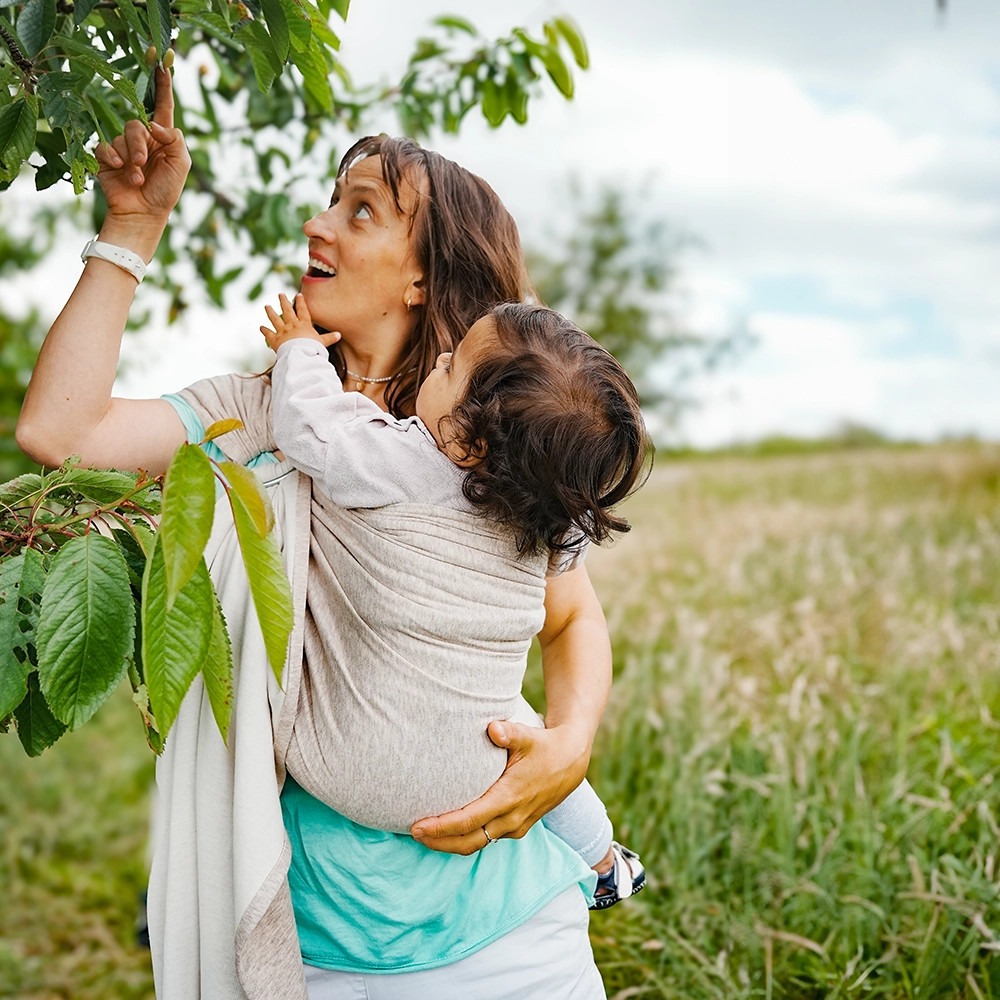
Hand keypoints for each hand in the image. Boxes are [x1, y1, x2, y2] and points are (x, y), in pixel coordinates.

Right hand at [95, 67, 190, 221]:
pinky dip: (112, 159)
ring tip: (136, 178)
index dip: (162, 86)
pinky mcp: (107, 157)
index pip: (163, 107)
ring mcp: (124, 147)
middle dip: (139, 144)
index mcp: (163, 138)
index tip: (162, 64)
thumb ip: (175, 140)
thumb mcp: (181, 165)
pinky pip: (104, 146)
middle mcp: (143, 139)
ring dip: (130, 157)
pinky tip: (119, 172)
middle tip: (142, 164)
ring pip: (121, 136)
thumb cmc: (166, 191)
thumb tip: (155, 124)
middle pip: (136, 123)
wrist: (143, 214)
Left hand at [261, 293, 340, 350]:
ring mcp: (282, 331)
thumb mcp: (323, 343)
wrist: (300, 355)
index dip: (301, 302)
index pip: (303, 310)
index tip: (298, 294)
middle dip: (283, 301)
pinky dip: (264, 330)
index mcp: (304, 325)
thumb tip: (339, 334)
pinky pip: (268, 334)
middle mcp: (292, 325)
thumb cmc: (312, 349)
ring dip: (270, 312)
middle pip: (287, 311)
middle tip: (280, 294)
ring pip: (275, 319)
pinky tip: (261, 327)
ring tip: (266, 306)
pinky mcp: (275, 340)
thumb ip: (329, 338)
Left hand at [409, 720, 589, 854]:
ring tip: (424, 834)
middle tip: (412, 832)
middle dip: (439, 841)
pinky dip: (465, 838)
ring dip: (449, 843)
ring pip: (477, 844)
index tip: (417, 826)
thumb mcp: (529, 736)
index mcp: (510, 797)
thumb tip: (492, 728)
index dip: (441, 826)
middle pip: (468, 841)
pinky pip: (486, 839)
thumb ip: (509, 733)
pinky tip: (448, 831)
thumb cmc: (545, 747)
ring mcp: (516, 826)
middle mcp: (512, 818)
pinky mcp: (517, 827)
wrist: (571, 762)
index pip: (469, 820)